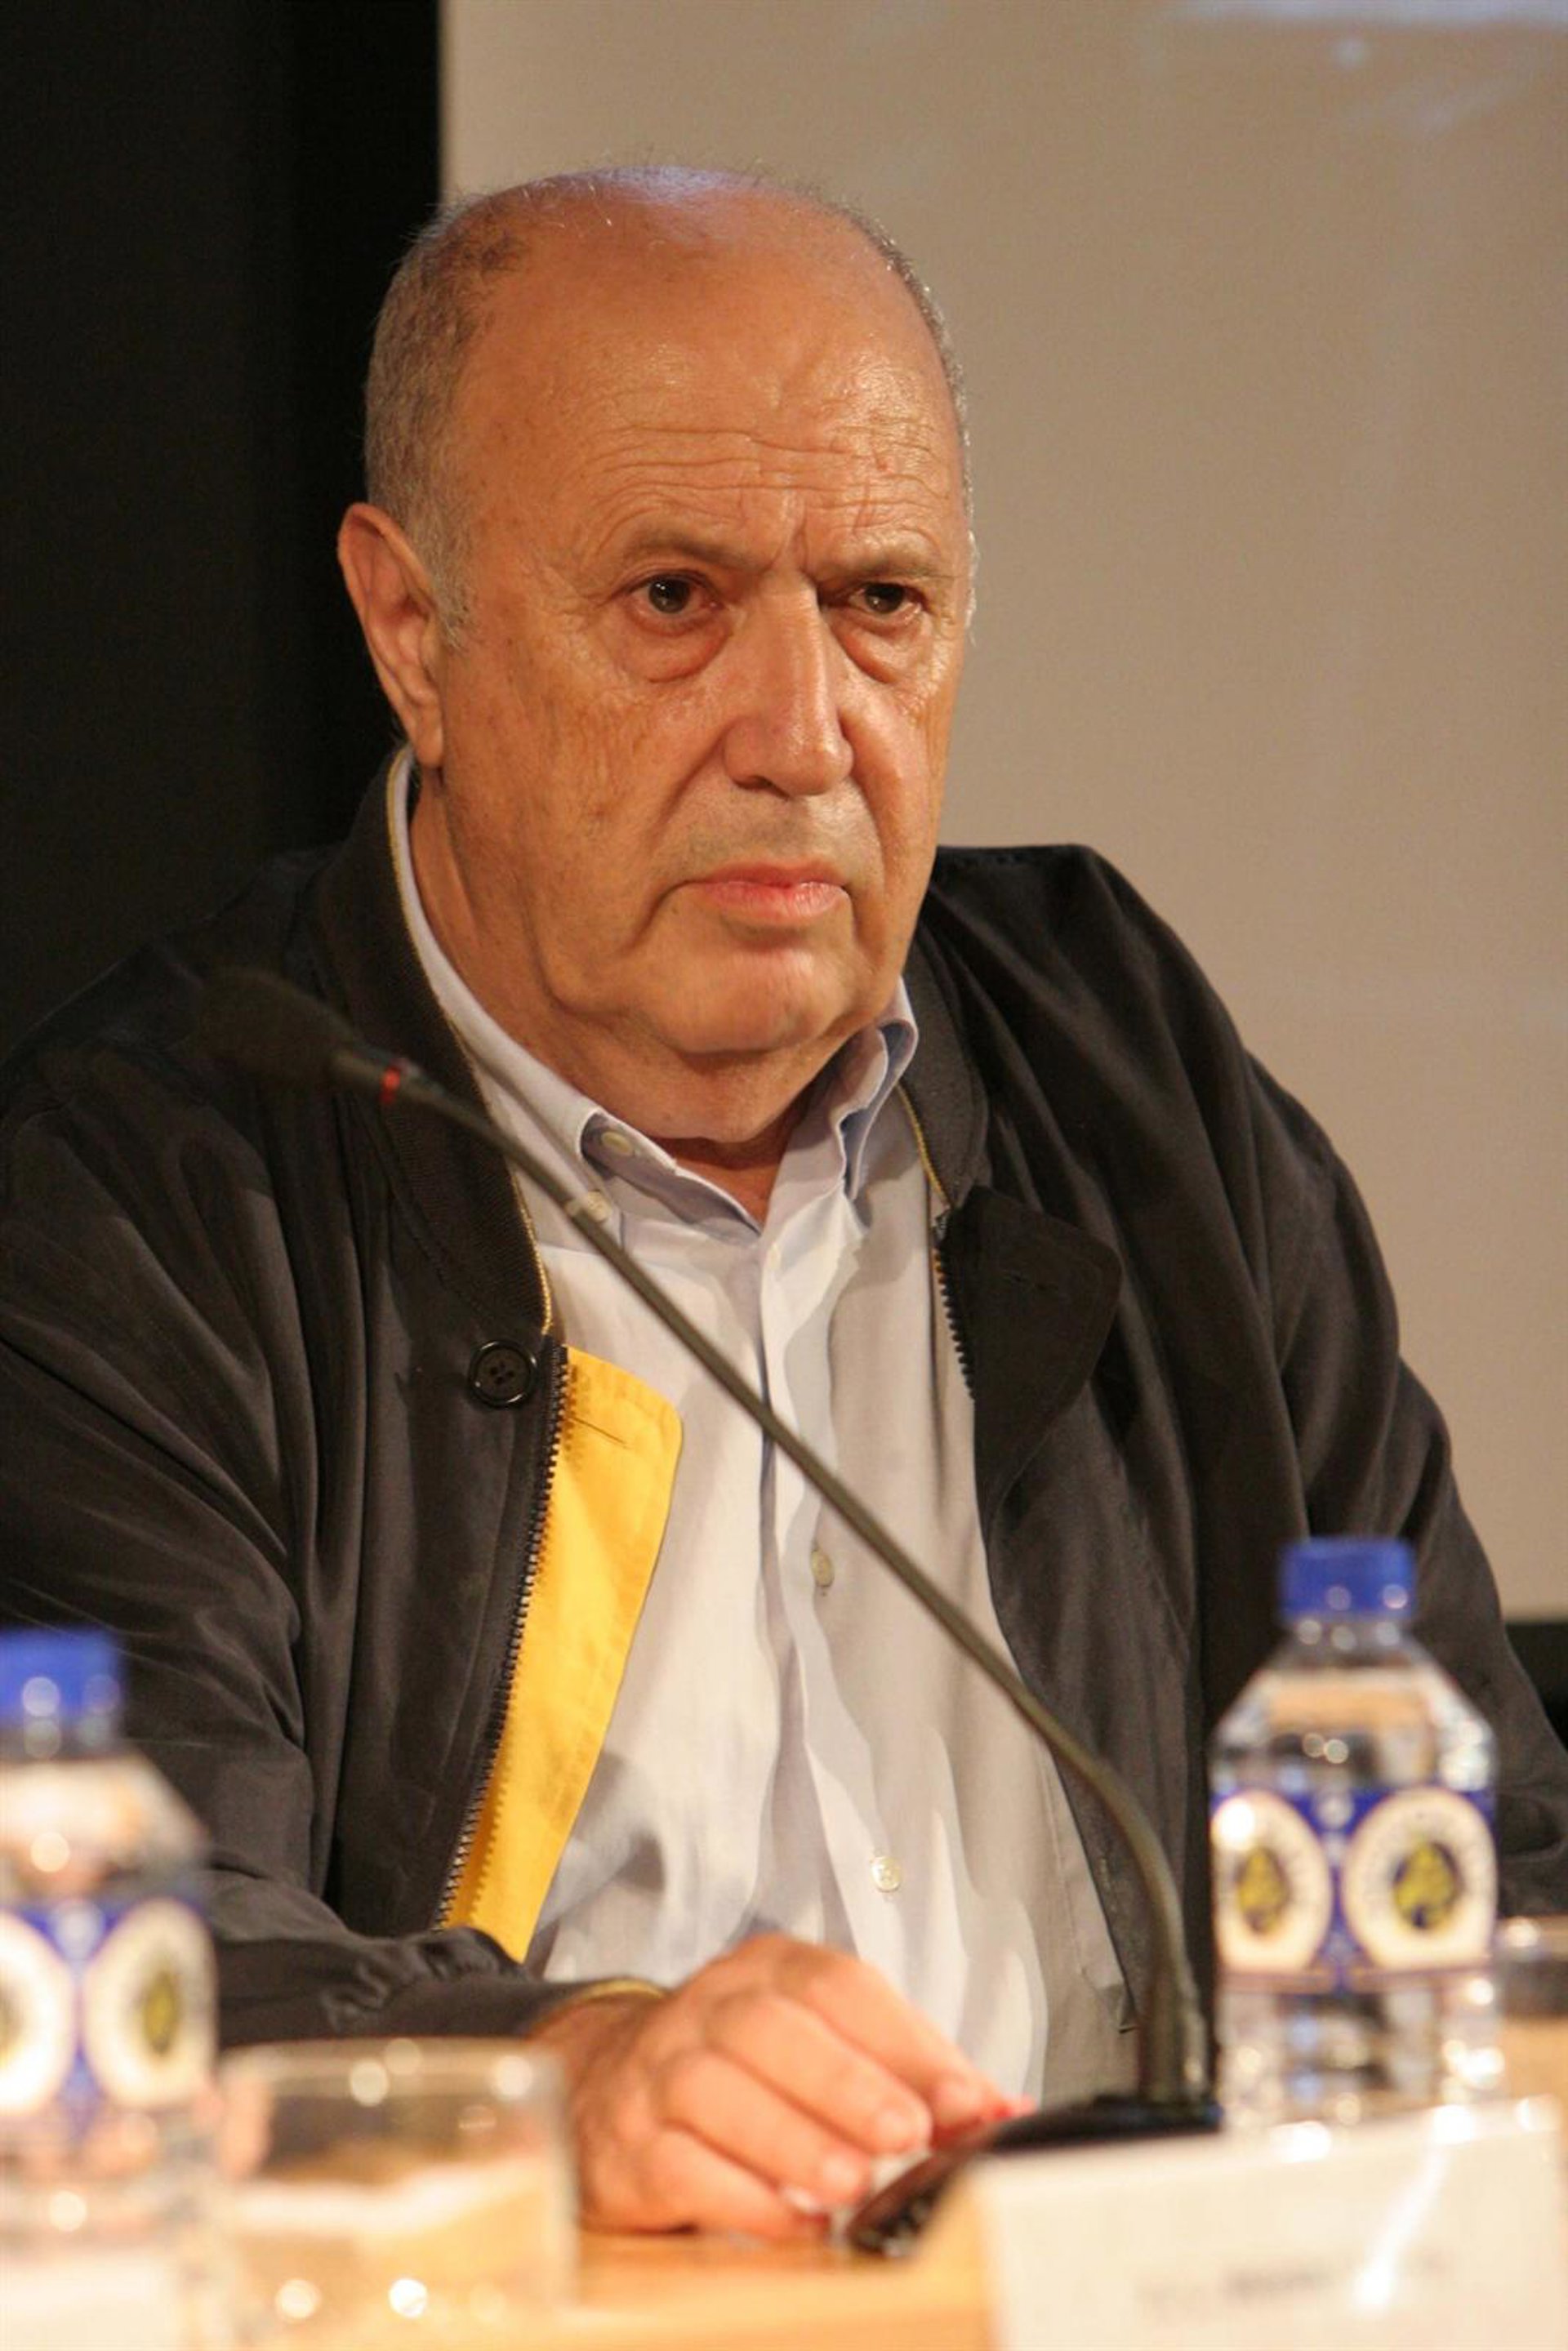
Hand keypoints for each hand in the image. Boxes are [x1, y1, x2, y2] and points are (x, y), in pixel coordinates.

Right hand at [527, 1932, 1019, 2237]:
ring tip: (854, 2184)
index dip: (904, 2040)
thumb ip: (907, 2073)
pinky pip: (679, 2166)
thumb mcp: (821, 2045)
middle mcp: (707, 2008)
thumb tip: (999, 2109)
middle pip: (771, 2027)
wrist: (604, 2084)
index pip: (837, 1985)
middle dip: (847, 2082)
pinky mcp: (628, 2145)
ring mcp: (659, 2073)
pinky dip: (742, 2197)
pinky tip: (795, 2223)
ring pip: (717, 2091)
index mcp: (765, 1969)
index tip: (963, 2098)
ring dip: (793, 2139)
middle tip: (907, 2133)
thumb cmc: (743, 2068)